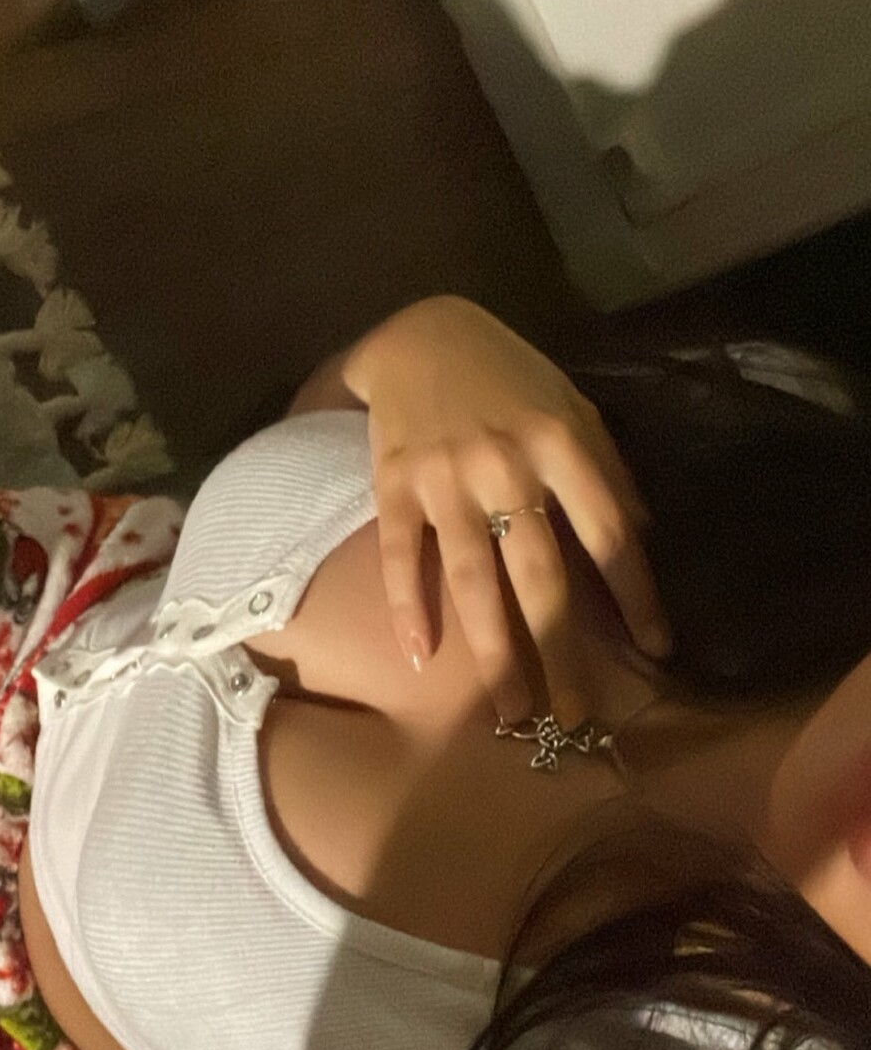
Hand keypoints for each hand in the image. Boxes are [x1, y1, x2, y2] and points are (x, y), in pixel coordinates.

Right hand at [342, 297, 671, 727]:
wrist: (420, 333)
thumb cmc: (508, 376)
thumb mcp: (572, 407)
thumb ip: (605, 471)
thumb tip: (642, 538)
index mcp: (562, 444)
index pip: (610, 534)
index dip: (635, 595)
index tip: (655, 651)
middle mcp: (507, 466)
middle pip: (541, 575)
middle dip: (562, 652)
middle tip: (576, 717)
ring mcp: (447, 478)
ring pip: (475, 580)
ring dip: (494, 653)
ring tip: (510, 711)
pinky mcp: (395, 484)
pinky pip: (404, 556)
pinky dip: (409, 607)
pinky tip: (419, 657)